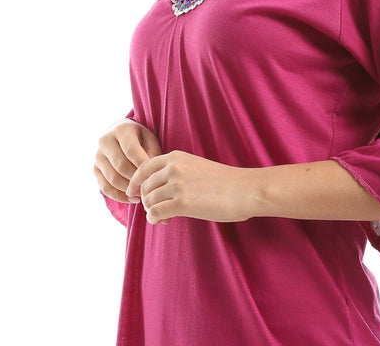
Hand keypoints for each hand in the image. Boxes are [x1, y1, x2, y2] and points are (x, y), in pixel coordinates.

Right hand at [94, 118, 162, 203]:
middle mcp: (105, 141)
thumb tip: (153, 170)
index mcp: (121, 129)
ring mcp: (97, 156)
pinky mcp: (94, 169)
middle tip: (149, 189)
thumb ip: (153, 150)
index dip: (142, 165)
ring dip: (128, 190)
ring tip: (142, 195)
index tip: (155, 176)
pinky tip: (131, 199)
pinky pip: (104, 187)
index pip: (131, 150)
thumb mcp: (149, 137)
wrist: (119, 133)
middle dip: (136, 179)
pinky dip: (118, 196)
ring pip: (112, 178)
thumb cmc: (140, 137)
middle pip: (121, 166)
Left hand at [127, 150, 258, 224]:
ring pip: (148, 201)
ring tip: (165, 217)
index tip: (133, 193)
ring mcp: (177, 184)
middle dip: (145, 201)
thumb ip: (177, 172)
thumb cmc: (225, 182)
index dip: (135, 182)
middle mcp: (174, 168)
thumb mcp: (197, 167)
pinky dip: (155, 219)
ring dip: (152, 212)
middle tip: (157, 210)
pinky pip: (155, 213)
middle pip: (144, 186)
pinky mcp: (182, 203)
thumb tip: (157, 188)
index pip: (144, 167)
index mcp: (177, 157)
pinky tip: (165, 221)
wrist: (246, 189)